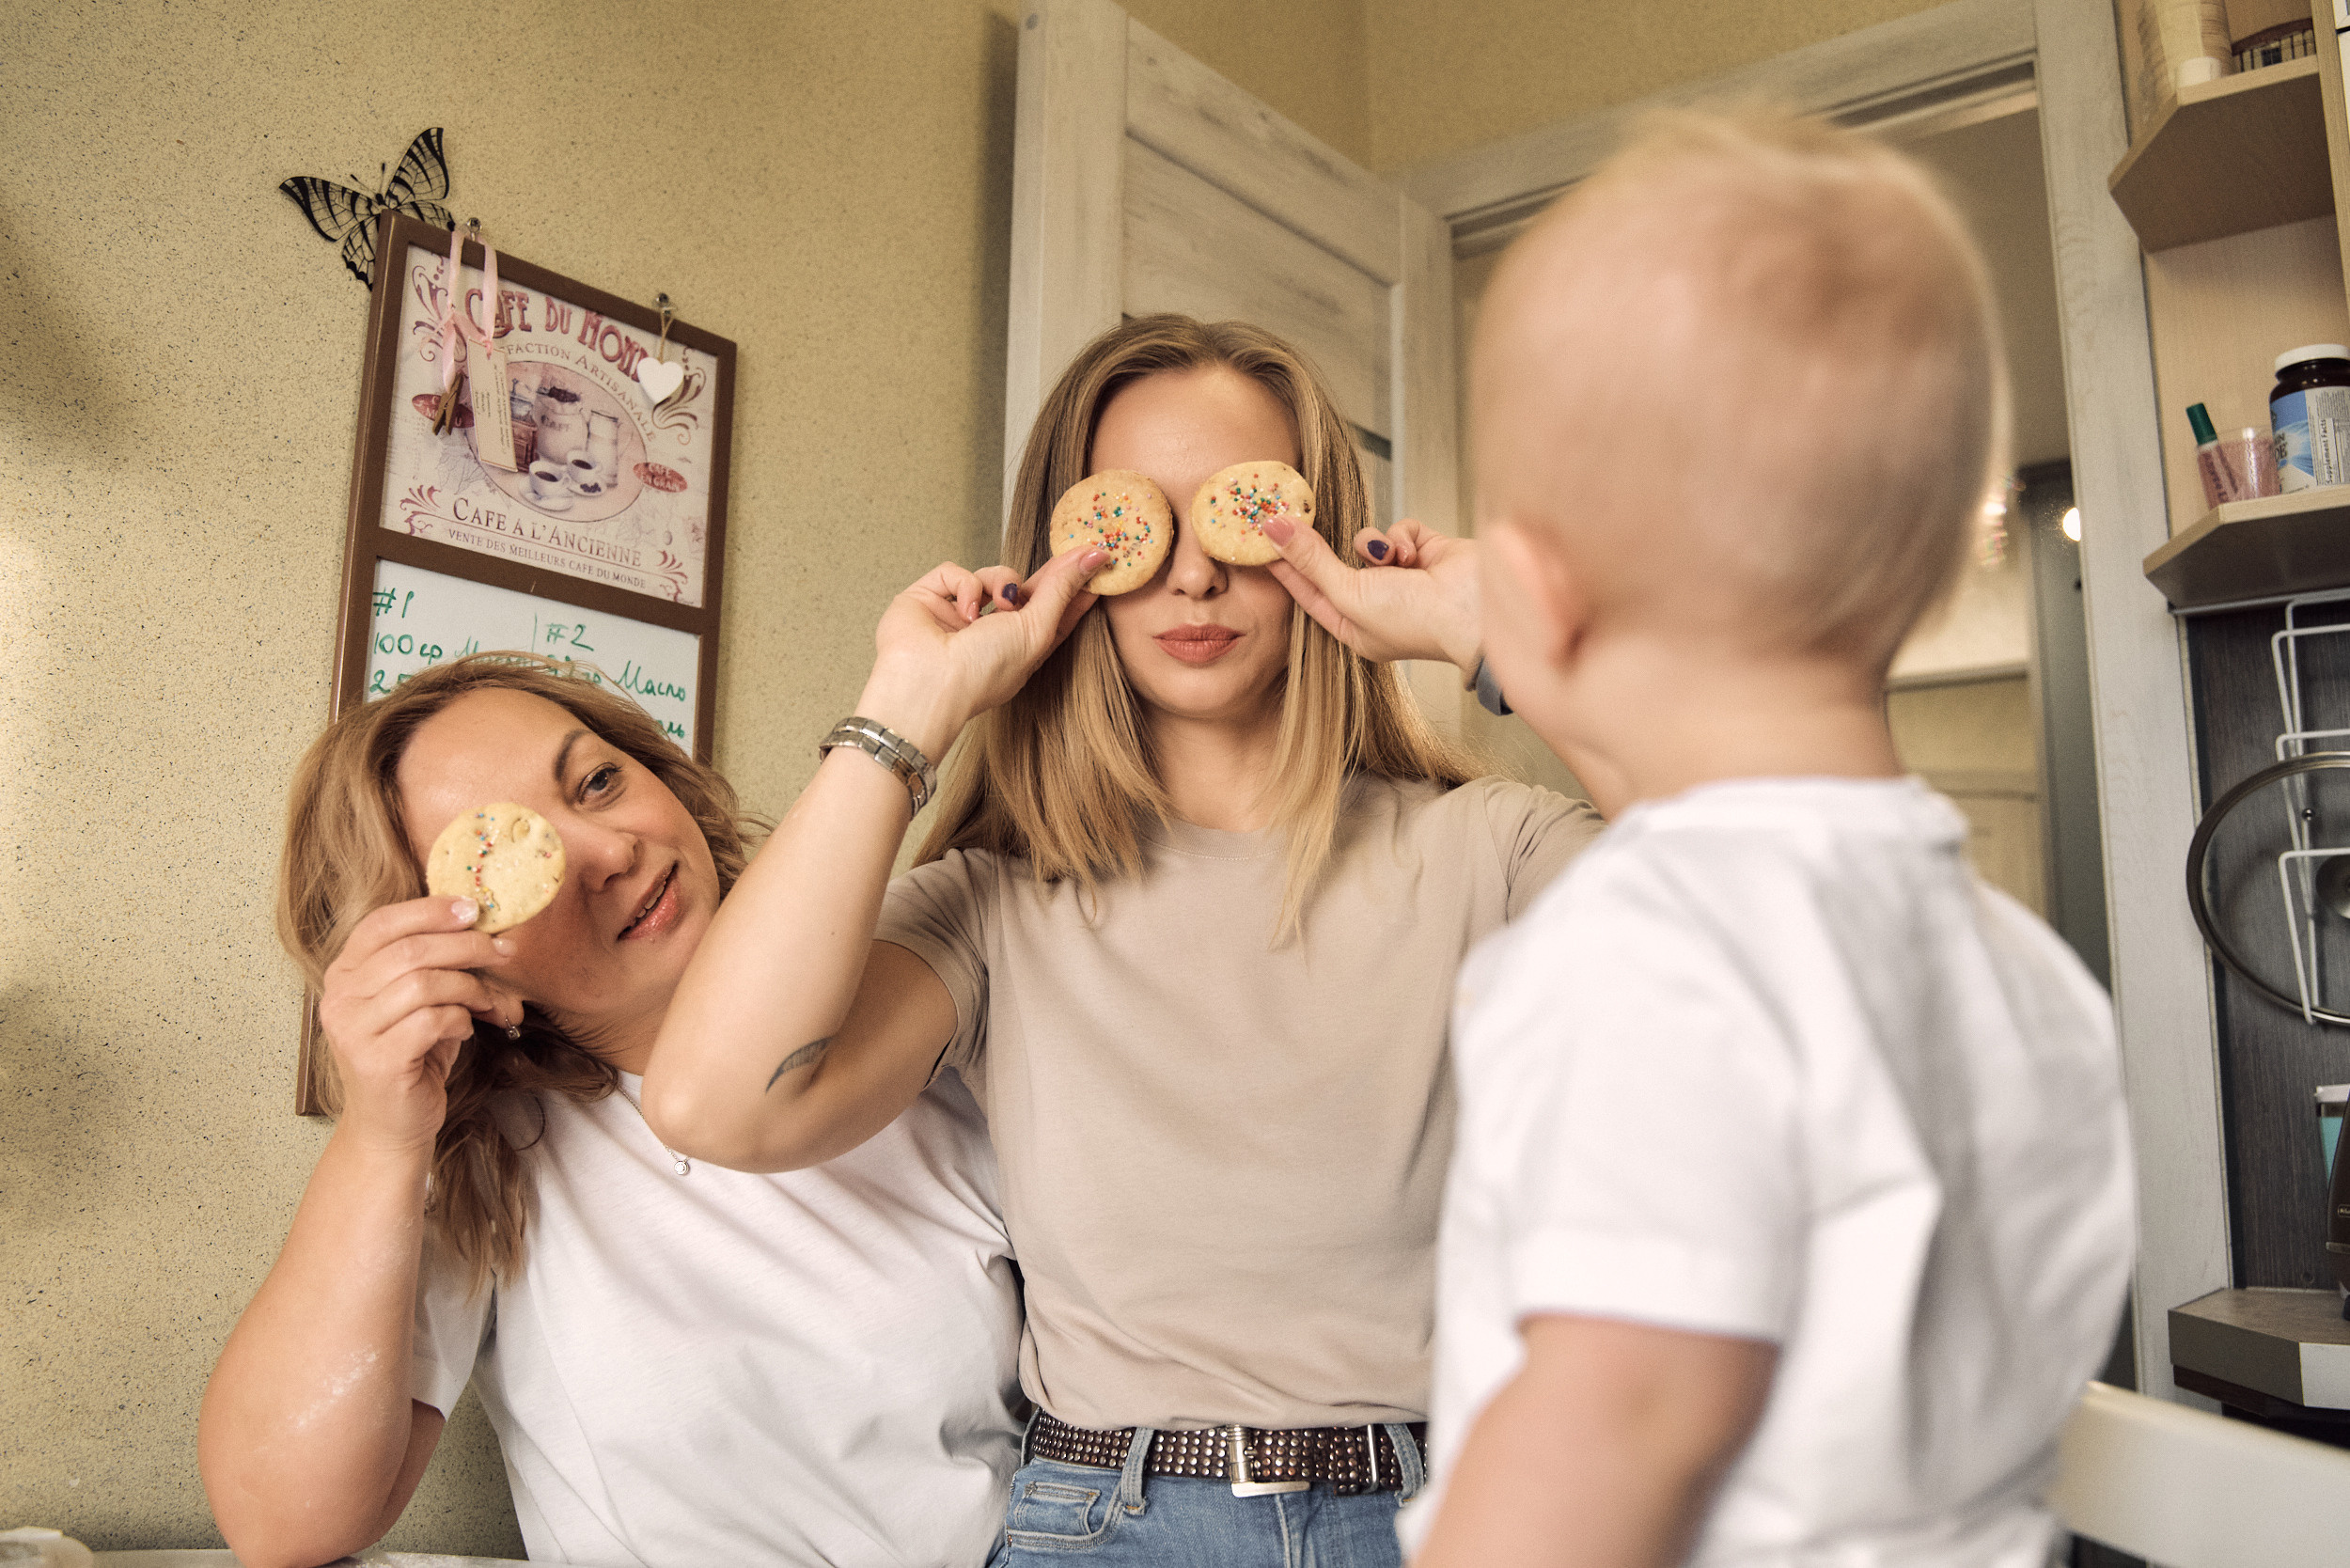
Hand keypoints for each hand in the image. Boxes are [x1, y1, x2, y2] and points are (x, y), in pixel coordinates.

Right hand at [316, 898, 512, 1153]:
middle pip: (410, 949)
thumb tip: (483, 925)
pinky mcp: (376, 1061)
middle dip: (467, 945)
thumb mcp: (421, 1002)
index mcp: (344, 974)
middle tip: (503, 952)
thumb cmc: (412, 1056)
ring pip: (423, 982)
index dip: (430, 910)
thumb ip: (436, 964)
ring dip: (469, 987)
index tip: (474, 909)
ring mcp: (353, 1031)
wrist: (392, 1125)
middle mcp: (339, 998)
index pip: (381, 922)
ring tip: (487, 1001)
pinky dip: (460, 1019)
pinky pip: (432, 1020)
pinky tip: (466, 1029)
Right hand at [860, 544, 1107, 756]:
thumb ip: (1062, 590)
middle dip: (1047, 577)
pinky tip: (964, 611)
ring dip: (998, 583)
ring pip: (991, 575)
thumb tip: (1094, 557)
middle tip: (1078, 550)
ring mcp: (960, 614)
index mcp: (1021, 647)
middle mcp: (992, 631)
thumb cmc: (983, 672)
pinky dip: (963, 586)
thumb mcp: (1035, 631)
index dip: (1076, 588)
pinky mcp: (929, 598)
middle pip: (1026, 589)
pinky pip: (954, 572)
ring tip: (996, 607)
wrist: (926, 684)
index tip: (1100, 561)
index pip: (1055, 612)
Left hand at [1263, 515, 1480, 673]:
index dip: (1285, 567)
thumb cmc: (1416, 621)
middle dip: (1322, 547)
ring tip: (1392, 561)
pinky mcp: (1425, 551)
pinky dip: (1403, 537)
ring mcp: (1402, 577)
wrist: (1477, 610)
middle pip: (1334, 564)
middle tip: (1293, 515)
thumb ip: (1311, 560)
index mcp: (1354, 628)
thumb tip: (1273, 530)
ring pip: (1365, 542)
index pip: (1309, 593)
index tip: (1260, 539)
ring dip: (1374, 545)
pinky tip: (1416, 555)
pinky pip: (1398, 530)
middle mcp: (1377, 604)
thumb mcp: (1351, 593)